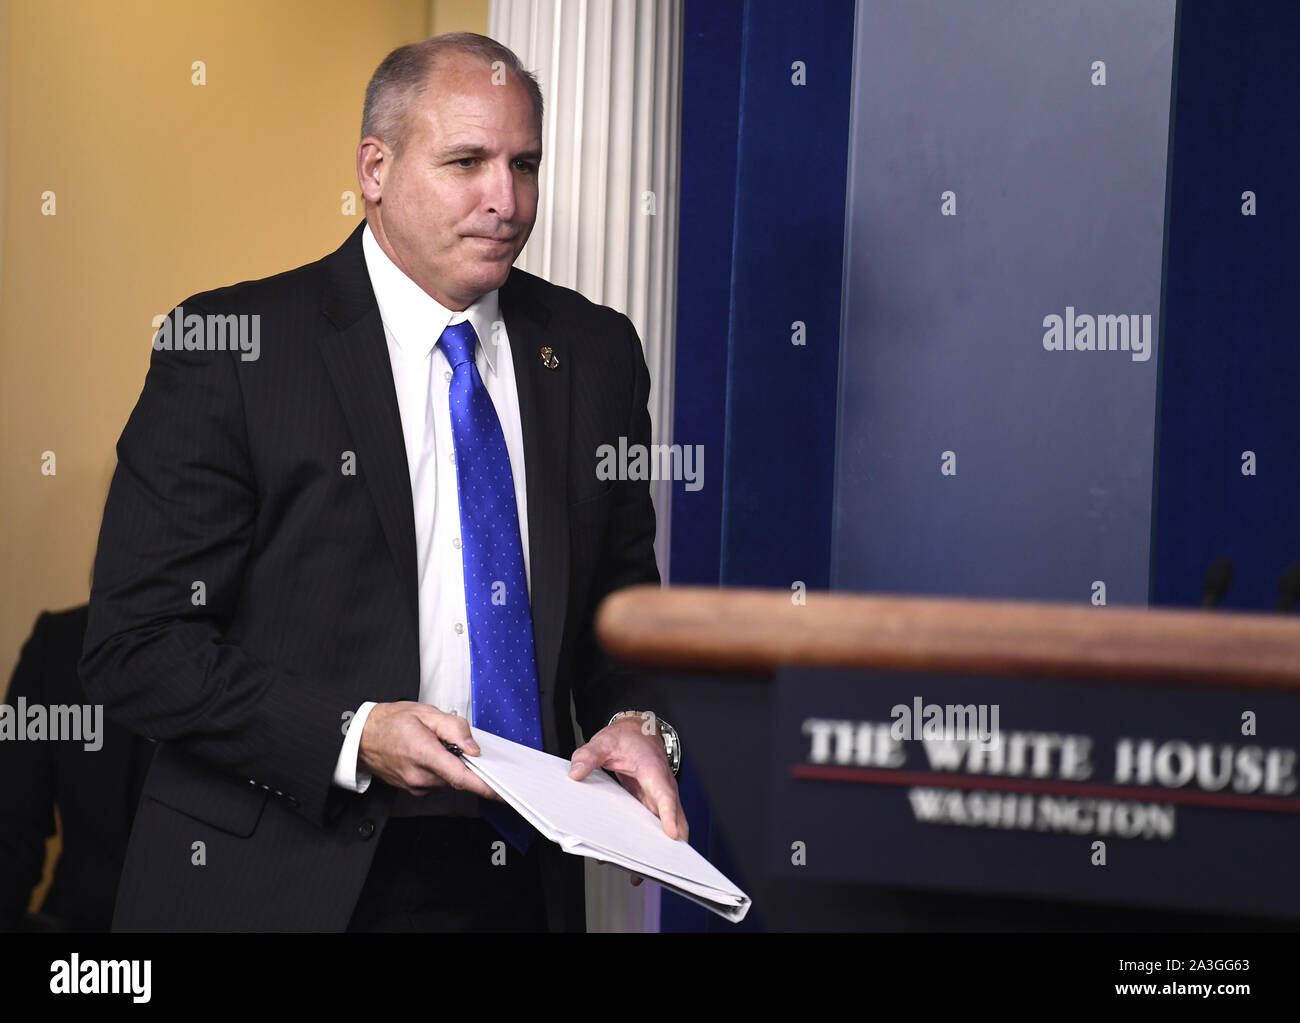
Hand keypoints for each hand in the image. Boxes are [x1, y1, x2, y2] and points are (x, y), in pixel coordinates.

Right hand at [358, 701, 500, 800]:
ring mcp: (415, 786)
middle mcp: (420, 776)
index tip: (501, 792)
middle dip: (466, 764)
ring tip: (436, 745)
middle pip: (458, 778)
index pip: (462, 778)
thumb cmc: (390, 722)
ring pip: (448, 780)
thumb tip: (472, 747)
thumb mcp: (426, 713)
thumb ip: (454, 728)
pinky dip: (441, 771)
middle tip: (457, 745)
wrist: (361, 736)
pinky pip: (437, 782)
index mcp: (424, 754)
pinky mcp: (413, 789)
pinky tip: (430, 755)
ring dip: (451, 766)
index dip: (485, 786)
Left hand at [568, 714, 687, 886]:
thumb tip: (575, 772)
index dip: (669, 815)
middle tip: (655, 866)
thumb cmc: (627, 737)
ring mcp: (658, 799)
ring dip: (657, 850)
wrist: (639, 731)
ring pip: (666, 829)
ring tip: (637, 873)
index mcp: (653, 770)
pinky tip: (628, 859)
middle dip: (669, 846)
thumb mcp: (604, 741)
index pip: (665, 794)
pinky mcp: (651, 805)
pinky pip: (653, 827)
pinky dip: (646, 843)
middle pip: (675, 820)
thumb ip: (589, 755)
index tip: (671, 835)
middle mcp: (662, 787)